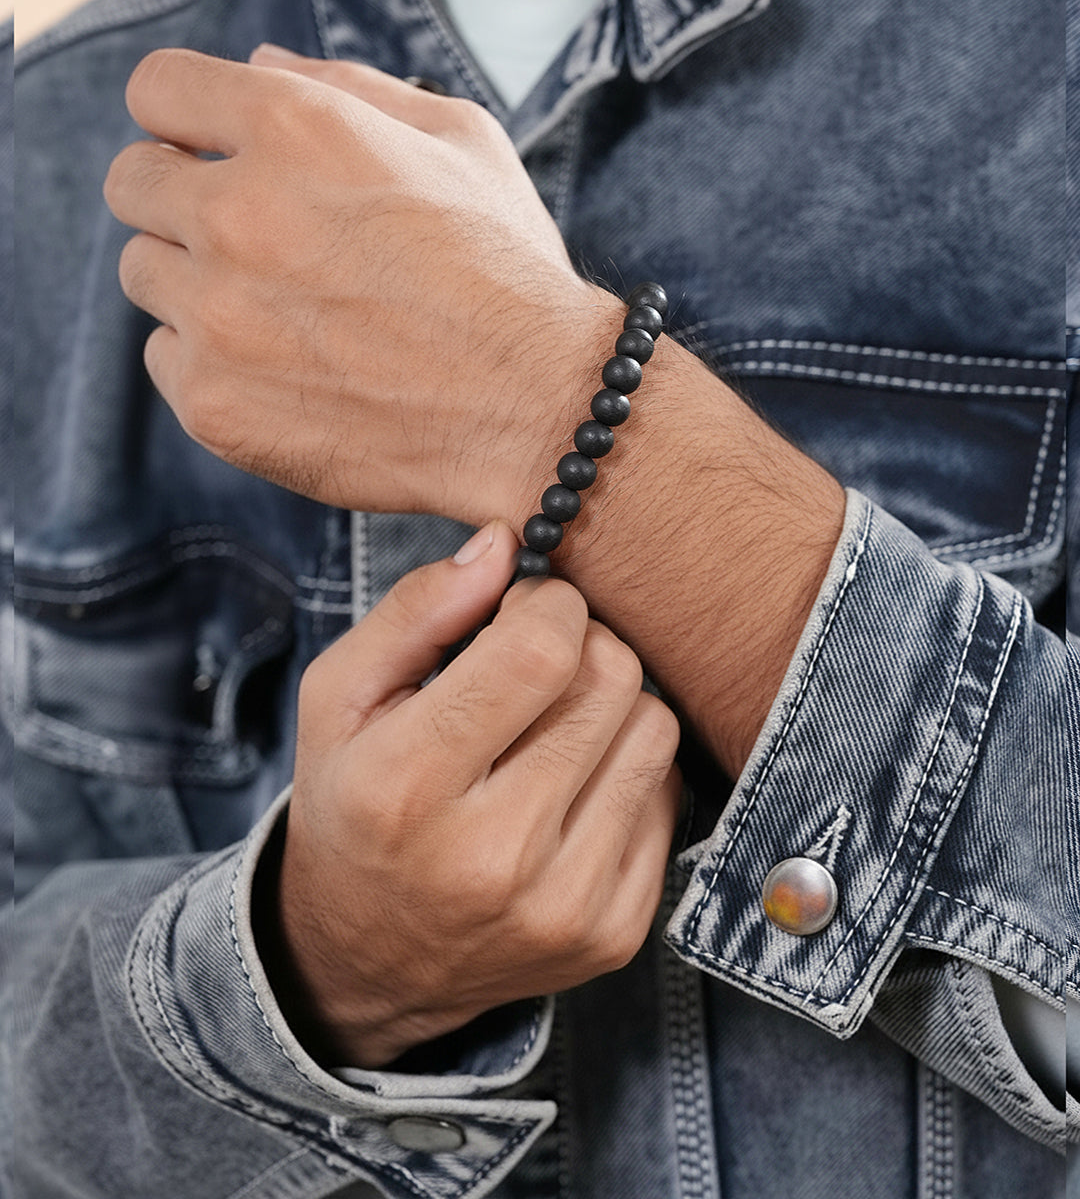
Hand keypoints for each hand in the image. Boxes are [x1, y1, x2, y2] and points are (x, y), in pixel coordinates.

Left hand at [104, 46, 612, 522]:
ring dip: (196, 280)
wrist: (538, 410)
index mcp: (295, 126)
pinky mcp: (212, 402)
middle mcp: (238, 213)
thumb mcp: (461, 138)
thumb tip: (255, 59)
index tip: (209, 146)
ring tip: (284, 307)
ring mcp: (217, 315)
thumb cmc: (507, 268)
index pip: (156, 89)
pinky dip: (212, 360)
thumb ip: (350, 83)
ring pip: (143, 272)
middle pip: (130, 180)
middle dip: (179, 194)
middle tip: (251, 233)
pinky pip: (166, 358)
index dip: (183, 115)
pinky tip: (288, 367)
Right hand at [265, 520, 681, 1068]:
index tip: (519, 614)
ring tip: (554, 724)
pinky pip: (669, 795)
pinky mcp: (613, 933)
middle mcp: (490, 856)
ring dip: (613, 704)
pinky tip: (572, 786)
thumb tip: (506, 544)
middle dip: (581, 644)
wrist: (367, 963)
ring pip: (654, 729)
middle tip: (536, 663)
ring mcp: (561, 904)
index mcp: (405, 786)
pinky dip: (627, 771)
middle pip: (610, 679)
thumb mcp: (338, 699)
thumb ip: (415, 609)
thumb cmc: (353, 805)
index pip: (540, 649)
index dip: (545, 604)